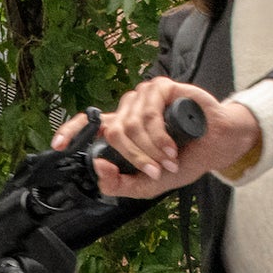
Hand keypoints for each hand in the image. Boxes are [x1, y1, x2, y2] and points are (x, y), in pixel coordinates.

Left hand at [51, 78, 261, 199]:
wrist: (215, 146)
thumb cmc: (182, 161)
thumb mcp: (146, 184)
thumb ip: (118, 184)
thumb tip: (97, 166)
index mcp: (120, 129)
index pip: (87, 124)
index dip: (70, 133)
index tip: (57, 146)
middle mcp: (128, 110)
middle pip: (114, 133)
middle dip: (134, 158)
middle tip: (155, 172)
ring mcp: (143, 97)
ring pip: (131, 126)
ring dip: (151, 150)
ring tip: (169, 160)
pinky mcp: (161, 88)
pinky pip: (149, 115)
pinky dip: (160, 136)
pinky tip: (172, 146)